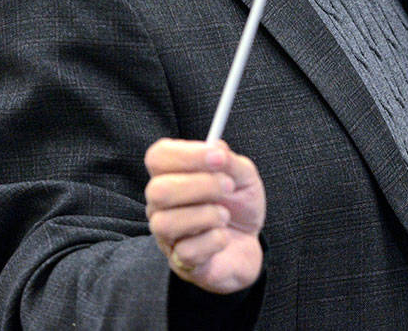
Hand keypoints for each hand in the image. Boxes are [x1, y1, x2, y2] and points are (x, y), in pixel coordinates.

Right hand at [145, 138, 265, 293]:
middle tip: (228, 186)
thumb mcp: (243, 177)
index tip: (218, 157)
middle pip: (158, 190)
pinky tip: (223, 237)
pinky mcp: (180, 262)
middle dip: (200, 185)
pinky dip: (214, 240)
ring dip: (206, 215)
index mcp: (172, 175)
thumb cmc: (239, 205)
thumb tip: (215, 147)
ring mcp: (167, 235)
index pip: (158, 157)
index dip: (186, 154)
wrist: (249, 243)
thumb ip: (230, 161)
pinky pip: (187, 251)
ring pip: (166, 223)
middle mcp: (161, 205)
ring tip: (225, 216)